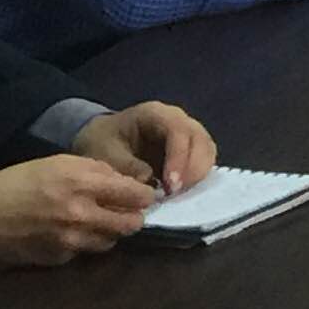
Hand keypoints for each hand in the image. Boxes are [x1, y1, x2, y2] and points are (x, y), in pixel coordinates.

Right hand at [0, 154, 154, 266]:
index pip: (136, 196)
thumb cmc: (20, 181)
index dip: (144, 195)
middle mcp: (81, 215)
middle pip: (131, 224)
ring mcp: (70, 241)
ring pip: (111, 242)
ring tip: (97, 220)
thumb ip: (98, 171)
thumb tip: (127, 183)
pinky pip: (85, 252)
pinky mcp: (58, 259)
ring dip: (110, 232)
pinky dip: (85, 242)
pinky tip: (71, 232)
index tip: (143, 195)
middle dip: (133, 217)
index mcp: (84, 184)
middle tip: (126, 210)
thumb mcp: (61, 163)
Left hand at [72, 102, 216, 196]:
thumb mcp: (104, 153)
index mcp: (155, 113)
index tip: (171, 186)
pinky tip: (182, 191)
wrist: (101, 140)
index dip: (179, 158)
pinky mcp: (190, 148)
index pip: (178, 130)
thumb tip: (149, 182)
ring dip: (198, 174)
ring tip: (178, 195)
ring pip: (207, 149)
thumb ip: (126, 166)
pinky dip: (197, 176)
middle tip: (176, 193)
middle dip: (193, 168)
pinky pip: (204, 160)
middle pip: (199, 139)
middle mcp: (177, 119)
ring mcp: (186, 132)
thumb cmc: (102, 143)